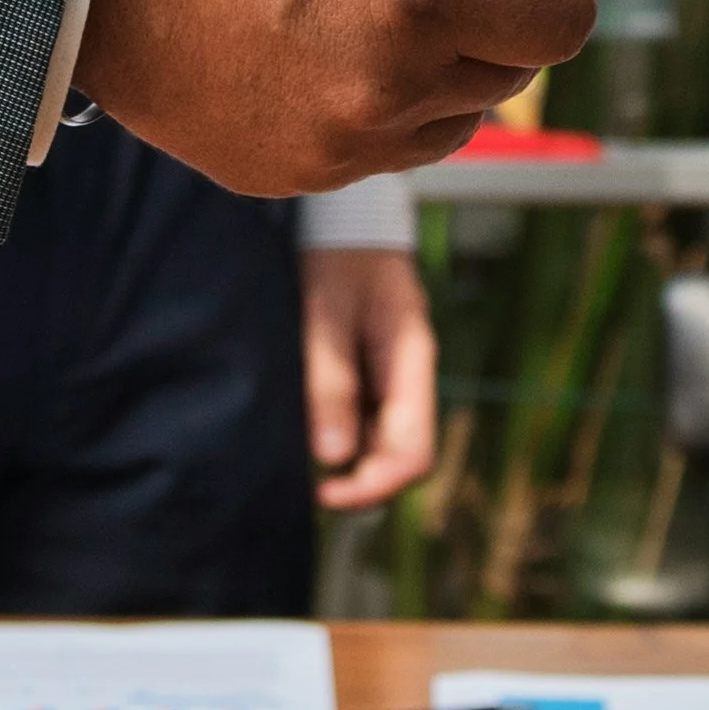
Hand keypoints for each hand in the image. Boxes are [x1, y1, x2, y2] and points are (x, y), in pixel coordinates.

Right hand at [76, 0, 598, 198]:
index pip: (565, 13)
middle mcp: (386, 88)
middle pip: (515, 64)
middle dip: (490, 3)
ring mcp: (338, 146)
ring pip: (456, 115)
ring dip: (437, 58)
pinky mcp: (292, 175)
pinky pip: (383, 145)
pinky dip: (375, 97)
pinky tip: (307, 37)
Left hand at [302, 243, 439, 510]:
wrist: (341, 214)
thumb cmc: (336, 253)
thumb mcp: (326, 312)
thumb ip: (330, 380)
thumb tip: (333, 458)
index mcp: (412, 362)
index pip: (413, 455)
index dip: (373, 488)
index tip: (324, 495)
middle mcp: (408, 376)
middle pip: (399, 456)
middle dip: (358, 482)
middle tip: (303, 488)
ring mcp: (390, 375)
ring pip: (379, 442)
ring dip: (345, 461)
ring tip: (295, 459)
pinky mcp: (368, 371)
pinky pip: (361, 419)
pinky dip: (336, 435)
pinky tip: (302, 430)